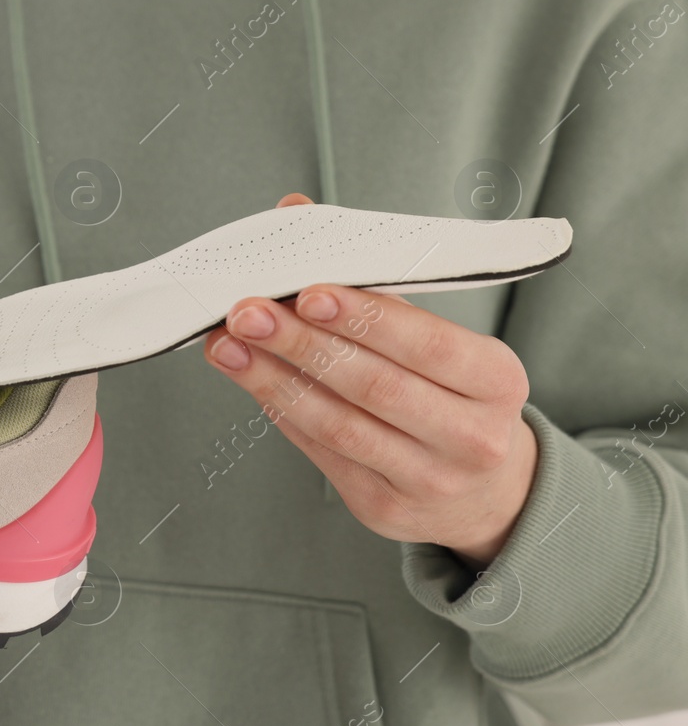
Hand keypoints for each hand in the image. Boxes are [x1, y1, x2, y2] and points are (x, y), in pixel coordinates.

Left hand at [203, 193, 538, 566]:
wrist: (483, 494)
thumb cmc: (454, 398)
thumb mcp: (447, 345)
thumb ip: (378, 288)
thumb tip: (299, 219)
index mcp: (497, 382)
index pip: (427, 343)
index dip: (365, 318)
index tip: (307, 292)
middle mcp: (471, 437)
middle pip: (375, 386)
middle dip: (302, 345)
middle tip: (248, 311)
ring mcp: (427, 480)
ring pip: (339, 425)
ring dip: (274, 380)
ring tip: (228, 345)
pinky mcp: (381, 506)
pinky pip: (320, 451)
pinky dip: (279, 409)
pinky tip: (248, 378)